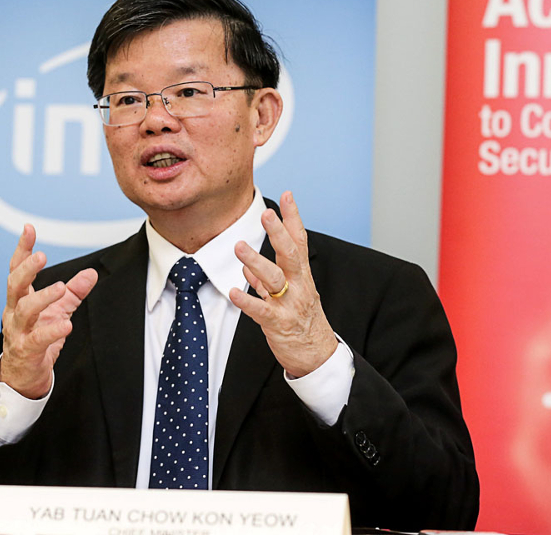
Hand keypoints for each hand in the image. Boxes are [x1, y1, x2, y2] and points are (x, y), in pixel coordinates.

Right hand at [0, 224, 97, 397]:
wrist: (23, 377)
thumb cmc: (35, 340)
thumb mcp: (58, 311)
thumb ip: (74, 292)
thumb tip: (92, 273)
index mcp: (20, 300)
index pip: (17, 269)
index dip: (22, 249)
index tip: (29, 229)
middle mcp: (14, 312)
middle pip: (14, 286)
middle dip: (26, 269)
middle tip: (41, 256)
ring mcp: (18, 332)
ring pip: (24, 311)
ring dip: (42, 297)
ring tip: (61, 287)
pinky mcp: (26, 351)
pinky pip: (37, 340)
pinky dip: (51, 331)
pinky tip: (66, 325)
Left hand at [229, 191, 337, 377]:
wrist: (317, 356)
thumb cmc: (301, 321)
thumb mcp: (290, 294)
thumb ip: (266, 279)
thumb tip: (246, 265)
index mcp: (301, 276)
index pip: (299, 241)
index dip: (293, 218)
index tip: (287, 195)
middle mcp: (298, 286)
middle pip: (291, 254)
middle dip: (279, 233)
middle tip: (266, 214)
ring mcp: (290, 304)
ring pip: (274, 279)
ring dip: (256, 262)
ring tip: (239, 246)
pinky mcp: (279, 324)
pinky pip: (262, 310)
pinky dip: (247, 300)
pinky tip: (233, 291)